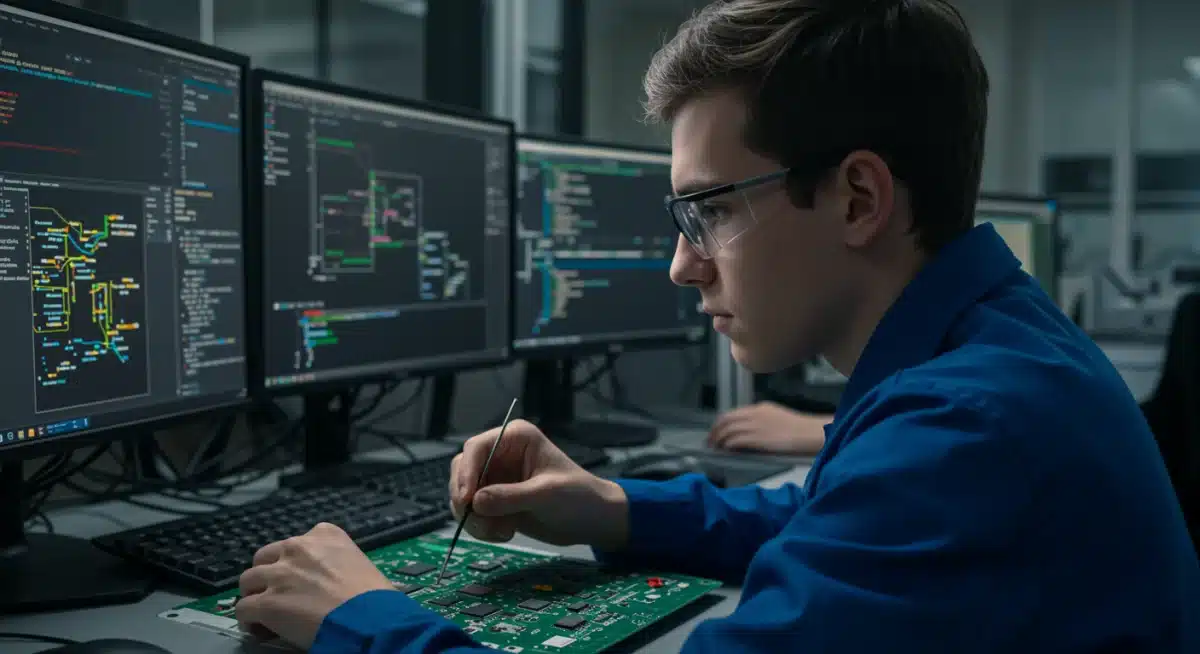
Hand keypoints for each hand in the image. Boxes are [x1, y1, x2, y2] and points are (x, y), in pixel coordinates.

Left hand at [236, 523, 394, 649]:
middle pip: (264, 557)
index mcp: (324, 534)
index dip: (293, 562)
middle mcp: (298, 548)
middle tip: (277, 593)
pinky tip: (259, 629)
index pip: (295, 543)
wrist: (370, 618)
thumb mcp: (359, 562)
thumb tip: (332, 583)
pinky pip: (243, 608)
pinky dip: (249, 620)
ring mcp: (280, 575)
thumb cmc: (374, 595)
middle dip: (267, 574)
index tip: (299, 578)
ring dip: (254, 595)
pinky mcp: (268, 603)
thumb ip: (337, 562)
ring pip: (248, 580)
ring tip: (263, 612)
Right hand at [450, 419, 628, 549]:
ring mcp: (496, 478)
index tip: (466, 499)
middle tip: (477, 520)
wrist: (592, 520)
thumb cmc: (578, 497)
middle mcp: (500, 454)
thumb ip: (510, 497)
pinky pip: (473, 512)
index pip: (477, 448)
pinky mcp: (495, 500)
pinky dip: (481, 526)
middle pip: (463, 471)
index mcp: (515, 438)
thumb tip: (475, 502)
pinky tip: (505, 533)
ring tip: (501, 531)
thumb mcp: (546, 495)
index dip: (466, 472)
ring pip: (463, 495)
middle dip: (466, 498)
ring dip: (474, 517)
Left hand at [707, 402, 829, 454]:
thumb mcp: (777, 417)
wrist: (810, 433)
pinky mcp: (758, 438)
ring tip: (715, 449)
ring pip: (728, 430)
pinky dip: (728, 445)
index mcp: (759, 408)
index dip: (720, 423)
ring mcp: (755, 426)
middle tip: (710, 442)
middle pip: (725, 420)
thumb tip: (747, 431)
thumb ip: (761, 421)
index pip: (732, 413)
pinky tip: (725, 450)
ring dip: (719, 440)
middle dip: (715, 431)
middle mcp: (754, 414)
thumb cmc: (798, 429)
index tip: (715, 432)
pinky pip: (736, 440)